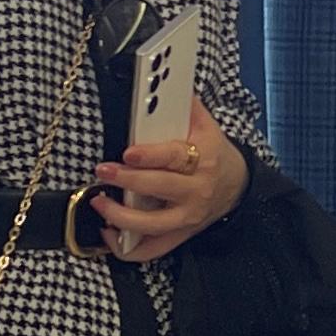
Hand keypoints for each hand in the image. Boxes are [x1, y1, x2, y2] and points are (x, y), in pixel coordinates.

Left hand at [94, 101, 248, 262]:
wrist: (236, 186)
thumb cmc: (215, 154)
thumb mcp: (207, 126)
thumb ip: (185, 107)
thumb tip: (164, 85)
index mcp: (203, 159)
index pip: (174, 158)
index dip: (150, 156)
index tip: (128, 153)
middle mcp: (196, 191)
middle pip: (159, 189)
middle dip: (126, 181)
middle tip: (103, 171)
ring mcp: (186, 217)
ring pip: (151, 225)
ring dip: (120, 217)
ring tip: (99, 202)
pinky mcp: (179, 235)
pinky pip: (151, 250)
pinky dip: (126, 247)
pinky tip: (109, 232)